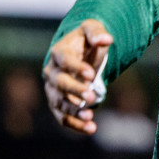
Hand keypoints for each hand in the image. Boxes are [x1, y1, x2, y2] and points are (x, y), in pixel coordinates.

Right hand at [43, 19, 113, 133]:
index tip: (91, 74)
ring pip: (59, 103)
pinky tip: (91, 128)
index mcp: (59, 53)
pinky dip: (75, 124)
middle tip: (92, 96)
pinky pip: (62, 117)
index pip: (64, 60)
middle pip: (60, 83)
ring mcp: (53, 90)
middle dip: (75, 90)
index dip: (76, 67)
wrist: (78, 55)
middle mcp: (52, 72)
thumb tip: (106, 39)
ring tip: (89, 116)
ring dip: (73, 111)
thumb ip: (97, 32)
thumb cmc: (85, 42)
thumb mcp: (91, 29)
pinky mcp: (58, 104)